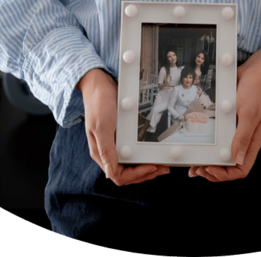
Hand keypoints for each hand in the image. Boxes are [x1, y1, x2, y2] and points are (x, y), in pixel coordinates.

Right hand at [77, 68, 169, 185]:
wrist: (99, 84)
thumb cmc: (98, 103)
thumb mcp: (102, 126)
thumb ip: (106, 150)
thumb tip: (110, 173)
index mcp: (100, 153)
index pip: (119, 175)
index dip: (136, 175)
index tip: (151, 166)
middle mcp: (107, 152)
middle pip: (126, 173)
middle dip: (145, 173)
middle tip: (162, 168)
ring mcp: (113, 144)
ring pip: (130, 165)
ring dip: (146, 167)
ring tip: (161, 164)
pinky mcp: (120, 136)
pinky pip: (131, 152)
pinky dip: (142, 155)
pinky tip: (152, 153)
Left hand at [188, 41, 260, 182]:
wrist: (256, 69)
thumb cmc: (256, 89)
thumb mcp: (249, 113)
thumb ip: (243, 136)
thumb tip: (237, 160)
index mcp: (253, 141)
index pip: (241, 169)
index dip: (225, 174)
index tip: (208, 168)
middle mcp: (245, 139)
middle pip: (230, 165)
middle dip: (213, 171)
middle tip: (196, 169)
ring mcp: (238, 130)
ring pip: (223, 153)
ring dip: (209, 160)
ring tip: (193, 163)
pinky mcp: (231, 121)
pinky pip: (220, 138)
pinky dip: (210, 144)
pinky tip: (199, 143)